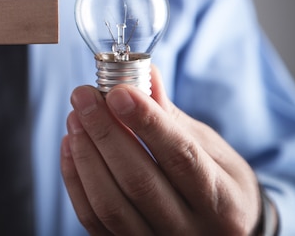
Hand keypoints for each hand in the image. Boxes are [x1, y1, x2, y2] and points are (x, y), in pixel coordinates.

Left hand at [60, 66, 260, 234]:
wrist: (223, 230)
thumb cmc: (217, 182)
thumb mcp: (210, 149)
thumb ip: (172, 117)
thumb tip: (144, 73)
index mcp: (223, 201)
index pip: (181, 159)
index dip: (147, 122)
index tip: (118, 91)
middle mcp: (191, 231)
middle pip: (139, 182)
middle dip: (105, 133)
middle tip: (84, 97)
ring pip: (110, 204)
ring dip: (86, 154)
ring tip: (75, 118)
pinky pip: (92, 217)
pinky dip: (75, 178)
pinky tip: (71, 145)